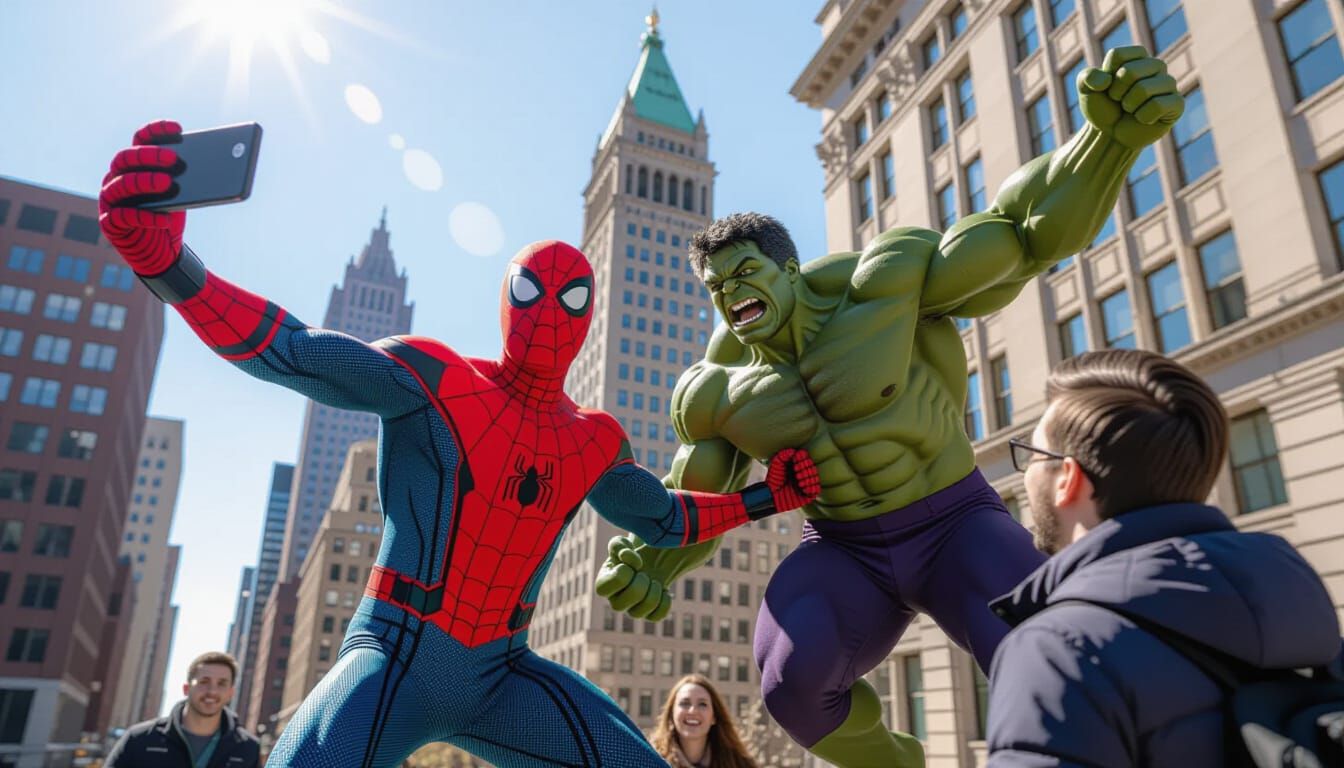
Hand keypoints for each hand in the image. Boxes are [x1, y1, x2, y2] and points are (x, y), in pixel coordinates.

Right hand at [98, 120, 186, 275]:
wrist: (162, 252)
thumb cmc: (171, 216)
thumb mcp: (183, 196)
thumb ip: (189, 180)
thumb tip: (220, 163)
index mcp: (134, 165)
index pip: (139, 139)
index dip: (155, 130)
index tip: (178, 129)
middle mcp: (117, 177)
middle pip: (125, 158)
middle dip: (149, 156)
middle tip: (174, 159)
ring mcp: (110, 200)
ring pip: (121, 184)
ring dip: (144, 182)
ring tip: (168, 183)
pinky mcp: (110, 224)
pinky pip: (122, 217)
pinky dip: (144, 217)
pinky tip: (165, 219)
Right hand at [595, 535, 671, 619]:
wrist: (653, 562)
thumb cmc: (633, 553)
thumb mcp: (622, 543)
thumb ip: (618, 546)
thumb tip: (629, 559)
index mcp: (603, 585)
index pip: (603, 588)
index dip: (621, 574)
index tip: (631, 565)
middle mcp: (615, 602)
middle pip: (620, 605)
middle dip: (638, 584)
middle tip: (645, 574)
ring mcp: (633, 610)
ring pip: (639, 613)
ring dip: (653, 591)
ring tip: (654, 581)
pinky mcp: (649, 615)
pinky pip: (657, 616)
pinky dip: (665, 600)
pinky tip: (664, 590)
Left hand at [765, 448, 820, 510]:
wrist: (772, 494)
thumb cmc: (773, 479)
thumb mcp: (776, 464)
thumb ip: (783, 455)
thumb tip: (793, 451)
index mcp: (796, 464)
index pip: (805, 458)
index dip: (802, 458)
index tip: (795, 460)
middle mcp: (802, 473)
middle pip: (812, 467)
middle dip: (805, 469)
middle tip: (796, 472)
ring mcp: (806, 483)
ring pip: (815, 478)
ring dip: (807, 478)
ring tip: (798, 481)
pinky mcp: (807, 494)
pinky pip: (816, 490)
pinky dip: (811, 487)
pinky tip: (802, 488)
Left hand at [1079, 46, 1182, 149]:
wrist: (1111, 135)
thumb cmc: (1102, 108)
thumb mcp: (1087, 91)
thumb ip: (1086, 78)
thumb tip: (1104, 81)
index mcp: (1137, 56)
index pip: (1118, 56)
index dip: (1106, 77)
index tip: (1108, 87)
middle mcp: (1156, 65)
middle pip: (1130, 71)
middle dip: (1116, 92)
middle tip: (1120, 101)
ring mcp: (1168, 84)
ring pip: (1144, 88)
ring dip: (1128, 105)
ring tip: (1130, 110)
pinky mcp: (1176, 103)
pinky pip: (1158, 105)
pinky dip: (1142, 117)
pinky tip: (1143, 119)